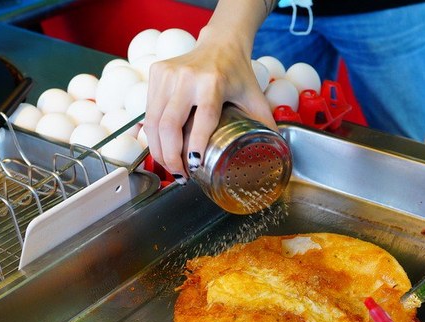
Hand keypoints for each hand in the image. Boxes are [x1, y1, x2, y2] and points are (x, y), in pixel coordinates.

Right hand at [145, 30, 274, 180]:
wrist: (221, 42)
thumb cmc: (238, 72)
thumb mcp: (255, 97)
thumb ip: (265, 125)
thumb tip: (275, 154)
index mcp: (213, 82)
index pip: (202, 119)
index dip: (195, 145)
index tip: (193, 166)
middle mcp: (187, 77)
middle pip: (169, 125)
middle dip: (171, 157)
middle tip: (180, 175)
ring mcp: (168, 73)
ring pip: (153, 122)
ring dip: (158, 150)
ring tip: (169, 167)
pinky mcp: (157, 73)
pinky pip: (149, 112)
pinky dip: (152, 135)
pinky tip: (162, 149)